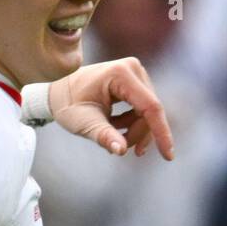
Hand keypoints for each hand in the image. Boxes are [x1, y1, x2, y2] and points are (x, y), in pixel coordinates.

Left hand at [47, 57, 174, 159]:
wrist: (58, 91)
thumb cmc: (67, 104)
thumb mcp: (83, 123)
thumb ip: (103, 136)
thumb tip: (120, 150)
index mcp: (120, 74)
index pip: (151, 107)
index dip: (161, 133)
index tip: (168, 157)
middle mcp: (133, 69)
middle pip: (150, 112)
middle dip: (137, 134)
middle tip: (119, 149)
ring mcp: (135, 73)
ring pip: (148, 112)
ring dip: (134, 130)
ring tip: (112, 137)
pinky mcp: (135, 80)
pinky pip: (143, 108)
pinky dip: (131, 123)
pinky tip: (114, 127)